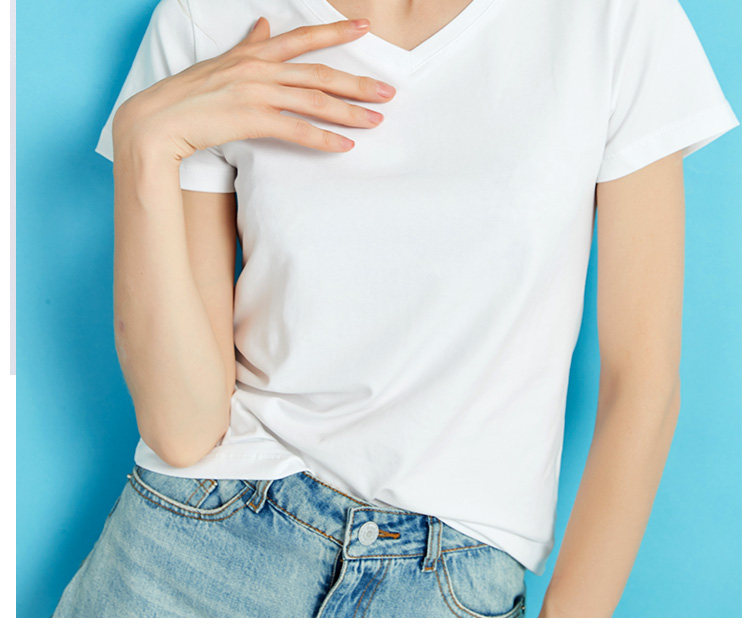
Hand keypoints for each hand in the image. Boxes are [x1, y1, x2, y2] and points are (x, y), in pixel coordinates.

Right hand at [113, 17, 396, 158]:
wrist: (156, 121)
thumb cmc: (186, 95)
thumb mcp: (219, 62)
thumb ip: (247, 45)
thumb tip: (263, 24)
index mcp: (254, 53)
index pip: (302, 38)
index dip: (335, 32)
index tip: (365, 30)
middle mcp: (259, 68)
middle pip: (319, 73)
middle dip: (358, 82)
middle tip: (388, 91)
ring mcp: (255, 93)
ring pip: (314, 100)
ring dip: (349, 113)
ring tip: (376, 121)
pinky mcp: (250, 119)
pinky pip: (296, 130)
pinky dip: (322, 139)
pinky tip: (344, 147)